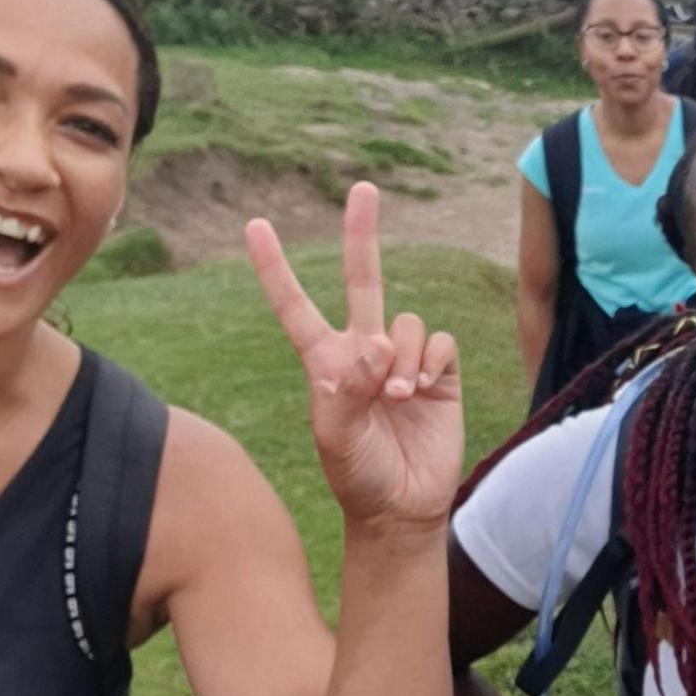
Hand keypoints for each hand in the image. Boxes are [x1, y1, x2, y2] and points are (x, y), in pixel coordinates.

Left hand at [247, 183, 462, 531]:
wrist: (401, 506)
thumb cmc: (356, 474)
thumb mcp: (334, 437)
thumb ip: (346, 390)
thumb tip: (375, 347)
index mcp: (325, 362)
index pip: (296, 307)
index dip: (276, 269)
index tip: (255, 226)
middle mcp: (364, 351)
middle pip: (363, 281)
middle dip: (361, 235)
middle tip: (362, 189)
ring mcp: (403, 360)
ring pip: (405, 322)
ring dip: (403, 357)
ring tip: (398, 398)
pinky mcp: (440, 373)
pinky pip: (439, 342)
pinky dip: (430, 362)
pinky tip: (423, 390)